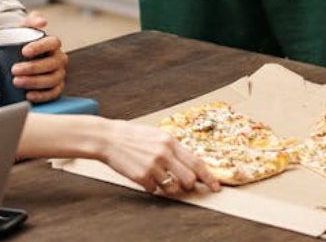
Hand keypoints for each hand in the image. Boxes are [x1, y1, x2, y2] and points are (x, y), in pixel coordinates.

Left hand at [16, 13, 67, 101]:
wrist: (17, 58)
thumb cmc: (21, 43)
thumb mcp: (24, 29)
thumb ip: (31, 21)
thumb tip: (42, 21)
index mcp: (53, 44)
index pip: (52, 43)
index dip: (39, 47)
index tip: (24, 51)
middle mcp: (59, 59)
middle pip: (52, 64)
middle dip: (33, 68)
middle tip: (14, 69)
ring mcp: (59, 74)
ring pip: (52, 79)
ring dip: (35, 82)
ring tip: (17, 82)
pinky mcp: (56, 88)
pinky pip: (53, 93)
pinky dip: (42, 95)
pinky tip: (28, 95)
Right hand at [95, 118, 220, 194]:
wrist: (109, 138)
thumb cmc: (132, 136)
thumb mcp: (156, 136)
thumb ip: (173, 148)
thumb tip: (188, 162)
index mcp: (170, 141)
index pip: (196, 162)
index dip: (208, 176)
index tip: (216, 186)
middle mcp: (164, 153)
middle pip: (189, 179)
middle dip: (189, 185)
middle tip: (184, 184)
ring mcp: (153, 165)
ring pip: (173, 188)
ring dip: (170, 188)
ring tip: (160, 178)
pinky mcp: (141, 176)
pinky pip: (154, 189)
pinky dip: (151, 186)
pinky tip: (144, 175)